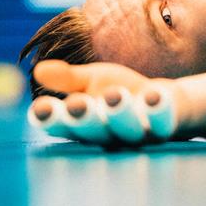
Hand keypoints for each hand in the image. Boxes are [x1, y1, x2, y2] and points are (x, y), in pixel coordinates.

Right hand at [29, 60, 180, 146]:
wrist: (166, 100)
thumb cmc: (120, 92)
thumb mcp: (93, 81)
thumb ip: (68, 79)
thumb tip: (39, 70)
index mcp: (85, 124)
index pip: (62, 125)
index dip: (51, 119)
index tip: (41, 108)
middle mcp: (109, 135)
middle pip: (93, 131)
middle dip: (84, 119)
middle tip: (75, 105)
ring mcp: (138, 134)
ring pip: (127, 129)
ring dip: (119, 113)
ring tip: (114, 95)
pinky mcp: (165, 129)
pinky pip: (162, 122)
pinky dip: (158, 109)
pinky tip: (153, 94)